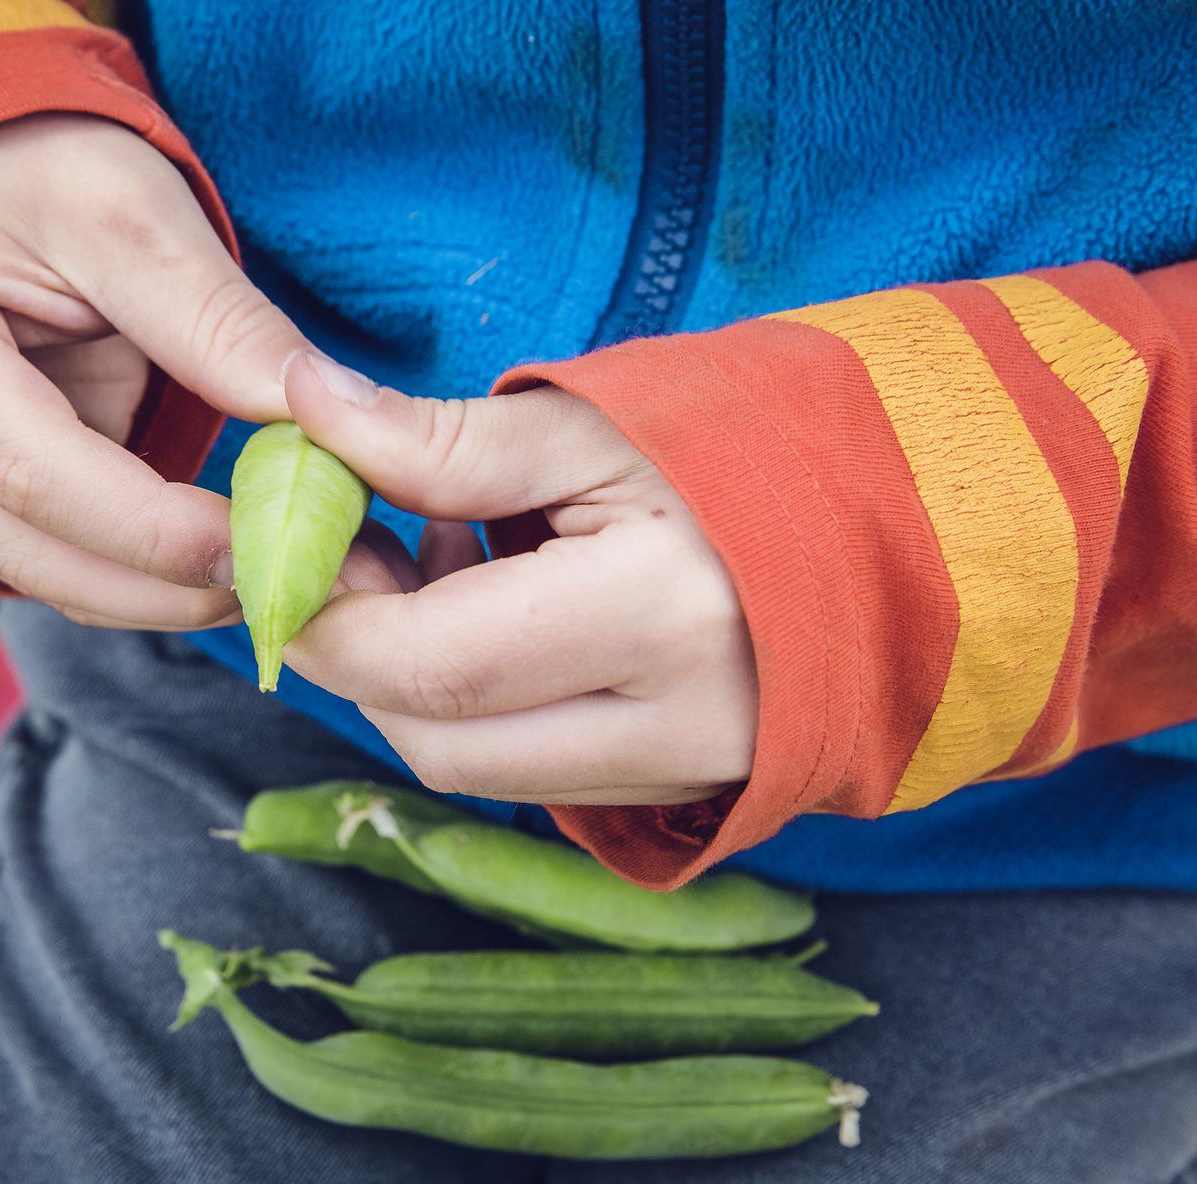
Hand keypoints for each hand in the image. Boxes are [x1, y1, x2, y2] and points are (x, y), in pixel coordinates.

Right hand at [0, 115, 314, 628]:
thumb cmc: (32, 158)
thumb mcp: (129, 205)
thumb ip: (214, 318)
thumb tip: (325, 416)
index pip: (31, 472)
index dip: (156, 531)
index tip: (272, 551)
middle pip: (32, 550)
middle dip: (174, 586)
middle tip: (308, 589)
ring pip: (43, 573)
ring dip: (167, 594)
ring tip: (290, 578)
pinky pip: (51, 556)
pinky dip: (142, 570)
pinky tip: (232, 560)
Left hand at [280, 353, 758, 805]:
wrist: (915, 516)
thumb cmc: (756, 442)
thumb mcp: (596, 420)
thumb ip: (440, 439)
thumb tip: (302, 409)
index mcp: (659, 616)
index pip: (426, 663)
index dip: (326, 612)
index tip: (281, 541)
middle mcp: (677, 726)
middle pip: (437, 740)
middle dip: (355, 653)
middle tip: (347, 546)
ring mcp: (688, 773)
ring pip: (476, 769)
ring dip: (413, 679)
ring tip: (440, 556)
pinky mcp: (685, 788)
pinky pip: (532, 771)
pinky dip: (477, 701)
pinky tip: (500, 605)